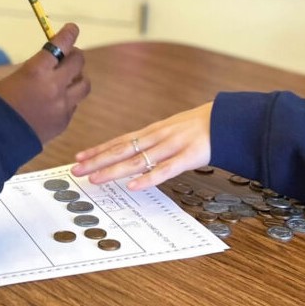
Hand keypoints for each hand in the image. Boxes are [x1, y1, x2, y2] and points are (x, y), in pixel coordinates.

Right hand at [0, 22, 89, 143]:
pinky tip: (55, 102)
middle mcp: (54, 85)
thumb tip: (54, 62)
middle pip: (78, 62)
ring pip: (84, 84)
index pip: (61, 44)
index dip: (69, 34)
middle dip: (74, 55)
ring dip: (77, 78)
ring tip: (67, 80)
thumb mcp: (16, 78)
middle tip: (68, 56)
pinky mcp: (64, 121)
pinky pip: (74, 104)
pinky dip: (68, 99)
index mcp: (37, 70)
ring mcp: (62, 105)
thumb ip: (38, 69)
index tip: (72, 29)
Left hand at [71, 103, 212, 190]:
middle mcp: (157, 137)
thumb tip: (135, 155)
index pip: (120, 141)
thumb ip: (154, 143)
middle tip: (76, 170)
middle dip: (98, 160)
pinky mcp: (188, 157)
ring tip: (95, 178)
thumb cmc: (200, 127)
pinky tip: (133, 186)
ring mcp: (172, 146)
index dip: (99, 150)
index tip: (79, 158)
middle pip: (122, 150)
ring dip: (114, 170)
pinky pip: (165, 170)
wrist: (228, 120)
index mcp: (153, 132)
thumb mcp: (172, 131)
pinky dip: (148, 178)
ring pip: (138, 160)